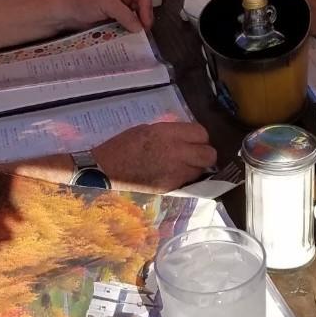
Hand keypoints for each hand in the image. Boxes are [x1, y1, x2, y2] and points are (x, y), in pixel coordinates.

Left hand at [65, 0, 153, 32]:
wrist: (66, 14)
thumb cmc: (83, 2)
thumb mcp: (106, 3)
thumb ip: (124, 14)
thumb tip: (139, 27)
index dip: (147, 8)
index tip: (145, 23)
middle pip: (142, 5)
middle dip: (144, 17)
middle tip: (142, 31)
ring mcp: (119, 8)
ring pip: (136, 16)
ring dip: (137, 25)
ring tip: (137, 36)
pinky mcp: (115, 19)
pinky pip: (127, 24)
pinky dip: (129, 30)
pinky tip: (129, 37)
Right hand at [94, 122, 217, 191]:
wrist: (106, 168)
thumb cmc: (124, 144)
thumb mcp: (149, 129)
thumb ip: (170, 132)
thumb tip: (186, 136)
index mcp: (168, 134)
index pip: (201, 133)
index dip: (199, 136)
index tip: (193, 138)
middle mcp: (176, 153)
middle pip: (209, 154)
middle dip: (205, 152)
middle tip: (195, 151)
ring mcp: (174, 173)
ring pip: (201, 170)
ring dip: (196, 166)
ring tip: (184, 163)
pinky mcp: (169, 187)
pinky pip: (187, 181)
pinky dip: (185, 176)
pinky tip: (174, 172)